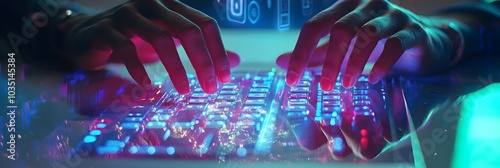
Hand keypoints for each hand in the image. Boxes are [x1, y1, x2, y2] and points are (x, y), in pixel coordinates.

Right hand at [63, 0, 239, 93]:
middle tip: (211, 88)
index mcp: (171, 4)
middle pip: (186, 30)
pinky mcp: (106, 29)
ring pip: (160, 38)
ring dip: (177, 68)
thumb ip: (200, 49)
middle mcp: (151, 4)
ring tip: (186, 90)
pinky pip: (128, 50)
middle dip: (203, 61)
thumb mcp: (170, 41)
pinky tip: (150, 86)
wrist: (85, 35)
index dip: (218, 50)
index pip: (204, 23)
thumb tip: (237, 60)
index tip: (225, 78)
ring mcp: (127, 14)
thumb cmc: (134, 39)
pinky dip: (141, 70)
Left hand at [279, 0, 461, 88]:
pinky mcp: (414, 30)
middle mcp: (368, 6)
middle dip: (329, 61)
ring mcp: (392, 15)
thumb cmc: (378, 43)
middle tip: (324, 87)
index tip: (292, 79)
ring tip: (345, 85)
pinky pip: (395, 45)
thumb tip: (280, 62)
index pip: (316, 25)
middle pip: (341, 29)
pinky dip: (381, 65)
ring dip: (353, 63)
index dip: (301, 52)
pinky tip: (371, 80)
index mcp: (345, 7)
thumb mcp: (343, 48)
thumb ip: (315, 54)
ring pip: (367, 35)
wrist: (425, 40)